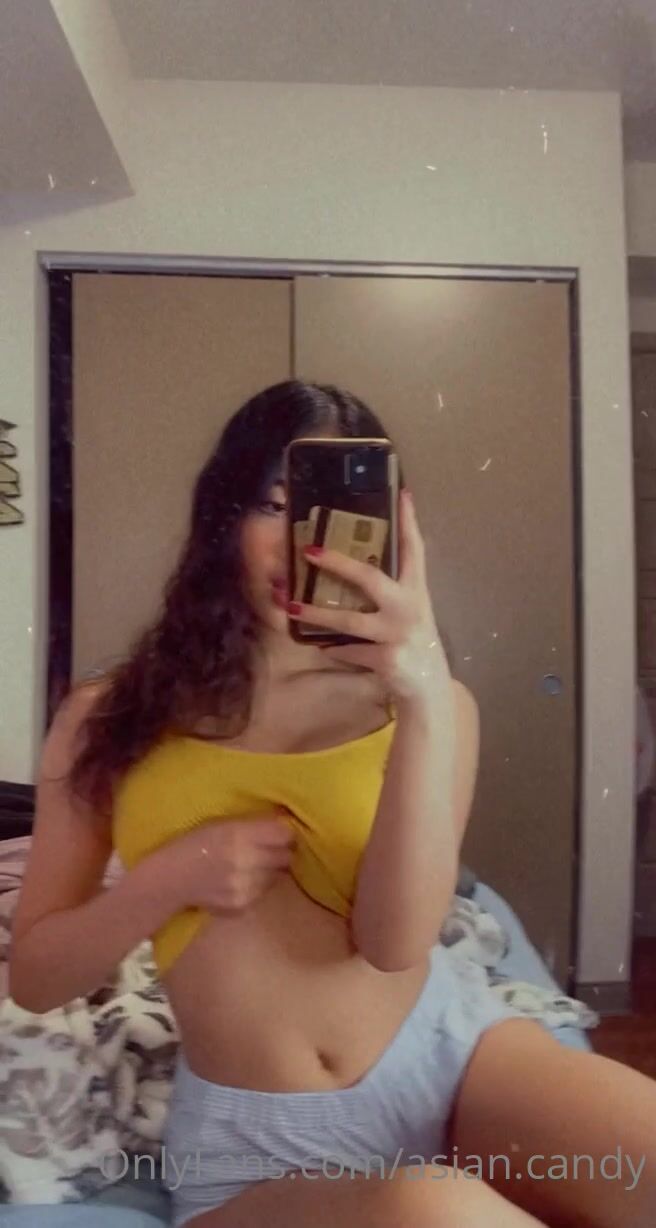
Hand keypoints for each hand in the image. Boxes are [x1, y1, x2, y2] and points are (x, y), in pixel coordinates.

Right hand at [173, 813, 294, 912]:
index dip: (284, 834)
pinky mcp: (242, 906)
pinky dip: (257, 886)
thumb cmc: (195, 844)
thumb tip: (284, 819)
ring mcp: (245, 887)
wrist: (171, 878)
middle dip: (280, 852)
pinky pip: (263, 893)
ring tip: (250, 865)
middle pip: (285, 857)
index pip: (284, 835)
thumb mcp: (221, 823)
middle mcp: (245, 861)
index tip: (279, 834)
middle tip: (268, 850)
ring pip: (277, 877)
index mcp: (239, 835)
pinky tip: (240, 880)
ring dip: (269, 870)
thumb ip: (253, 824)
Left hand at [287, 491, 449, 702]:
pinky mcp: (385, 659)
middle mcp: (408, 607)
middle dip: (338, 563)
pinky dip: (333, 649)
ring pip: (349, 620)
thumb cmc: (413, 639)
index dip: (408, 521)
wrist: (428, 684)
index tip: (400, 493)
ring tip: (292, 607)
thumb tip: (354, 566)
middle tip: (310, 550)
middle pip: (370, 578)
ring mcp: (397, 634)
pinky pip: (349, 650)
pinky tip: (320, 646)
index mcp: (416, 590)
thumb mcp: (411, 609)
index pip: (414, 549)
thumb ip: (392, 590)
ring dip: (317, 614)